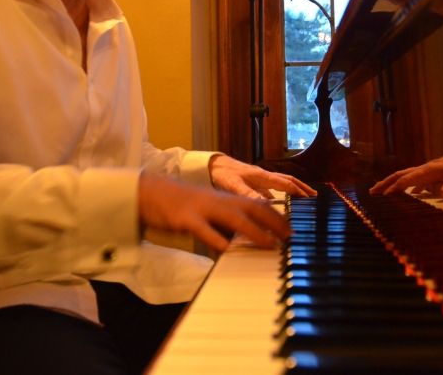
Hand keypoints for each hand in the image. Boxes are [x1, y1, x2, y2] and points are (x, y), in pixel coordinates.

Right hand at [137, 172, 290, 251]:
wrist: (150, 192)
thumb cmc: (182, 204)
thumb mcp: (209, 210)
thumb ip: (227, 222)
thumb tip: (248, 237)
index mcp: (225, 199)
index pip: (258, 205)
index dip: (277, 216)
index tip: (292, 230)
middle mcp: (218, 201)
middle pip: (253, 208)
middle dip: (275, 222)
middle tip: (290, 237)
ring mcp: (202, 209)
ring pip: (234, 219)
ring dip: (255, 232)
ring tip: (270, 244)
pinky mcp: (185, 219)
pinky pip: (205, 231)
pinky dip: (218, 241)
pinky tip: (228, 250)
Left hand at [208, 154, 316, 198]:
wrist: (211, 165)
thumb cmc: (222, 173)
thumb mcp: (234, 185)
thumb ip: (249, 194)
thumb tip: (265, 205)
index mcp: (262, 176)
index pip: (286, 183)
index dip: (299, 191)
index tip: (311, 199)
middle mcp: (263, 176)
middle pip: (288, 181)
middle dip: (302, 188)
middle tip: (314, 196)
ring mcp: (259, 179)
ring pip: (281, 184)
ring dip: (292, 190)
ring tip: (302, 199)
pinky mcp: (253, 182)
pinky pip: (271, 188)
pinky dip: (279, 194)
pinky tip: (278, 203)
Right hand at [370, 146, 442, 198]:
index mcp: (429, 170)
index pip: (408, 179)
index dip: (396, 187)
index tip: (384, 196)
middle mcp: (425, 169)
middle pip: (400, 175)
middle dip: (386, 183)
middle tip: (372, 192)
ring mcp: (427, 170)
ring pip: (405, 175)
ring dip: (391, 182)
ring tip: (379, 191)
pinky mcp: (431, 173)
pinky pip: (413, 178)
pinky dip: (404, 184)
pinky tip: (404, 193)